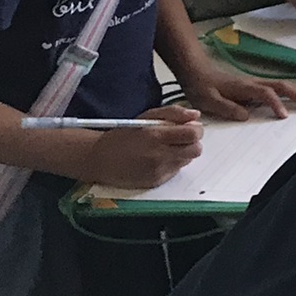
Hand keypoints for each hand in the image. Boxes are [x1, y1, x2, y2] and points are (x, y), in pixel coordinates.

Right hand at [84, 106, 202, 189]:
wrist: (99, 159)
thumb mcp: (146, 116)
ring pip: (188, 161)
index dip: (196, 130)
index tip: (190, 127)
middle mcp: (159, 155)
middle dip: (193, 143)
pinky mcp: (156, 182)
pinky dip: (173, 164)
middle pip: (196, 150)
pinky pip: (176, 171)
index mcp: (156, 136)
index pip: (193, 134)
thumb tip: (196, 116)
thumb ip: (173, 113)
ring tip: (167, 148)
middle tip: (182, 138)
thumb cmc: (123, 135)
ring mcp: (158, 171)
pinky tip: (158, 159)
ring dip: (183, 153)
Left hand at [176, 64, 295, 122]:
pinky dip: (293, 90)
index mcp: (244, 87)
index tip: (283, 116)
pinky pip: (278, 87)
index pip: (266, 94)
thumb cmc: (202, 87)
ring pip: (283, 85)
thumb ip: (227, 108)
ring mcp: (256, 83)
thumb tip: (246, 116)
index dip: (276, 104)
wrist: (196, 72)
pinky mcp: (255, 86)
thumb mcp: (208, 101)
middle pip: (281, 86)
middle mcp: (253, 83)